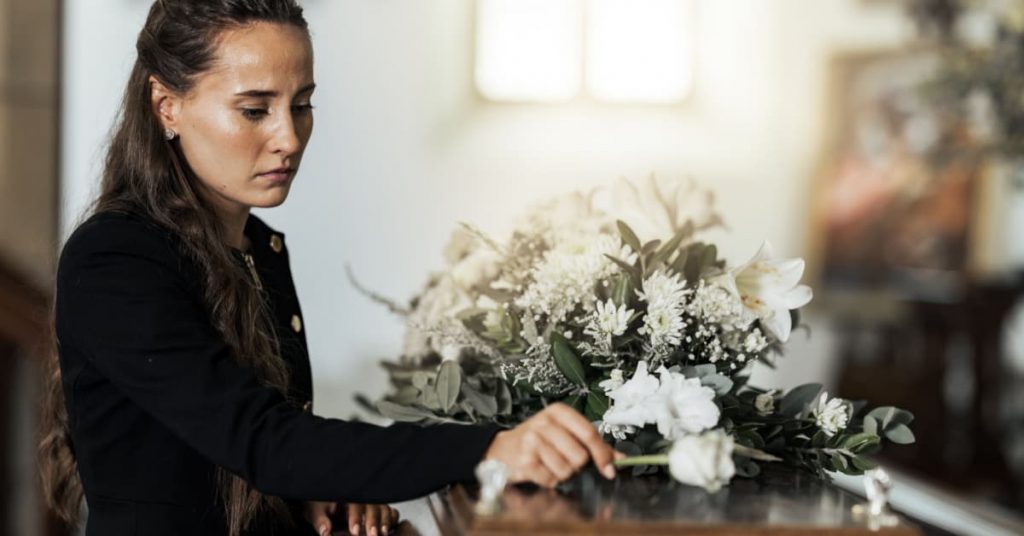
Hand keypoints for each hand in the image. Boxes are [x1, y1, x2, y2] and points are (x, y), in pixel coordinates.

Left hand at [304, 501, 399, 535]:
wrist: (325, 507)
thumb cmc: (320, 506)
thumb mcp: (315, 511)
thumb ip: (320, 520)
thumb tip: (325, 531)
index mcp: (346, 493)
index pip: (354, 501)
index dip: (356, 516)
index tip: (354, 530)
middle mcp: (361, 496)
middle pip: (373, 504)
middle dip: (374, 520)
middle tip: (372, 535)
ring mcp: (371, 504)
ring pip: (383, 507)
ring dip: (385, 521)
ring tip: (383, 534)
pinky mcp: (378, 512)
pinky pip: (391, 512)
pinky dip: (392, 520)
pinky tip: (389, 530)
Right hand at [481, 402, 624, 487]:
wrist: (504, 449)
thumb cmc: (540, 440)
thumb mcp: (565, 433)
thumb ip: (595, 445)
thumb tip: (621, 459)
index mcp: (559, 412)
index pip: (589, 433)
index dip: (602, 455)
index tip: (608, 470)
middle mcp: (545, 423)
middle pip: (579, 456)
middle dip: (576, 465)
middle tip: (564, 459)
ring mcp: (532, 441)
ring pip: (566, 470)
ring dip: (562, 473)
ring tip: (550, 464)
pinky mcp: (524, 460)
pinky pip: (550, 479)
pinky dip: (549, 480)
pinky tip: (540, 470)